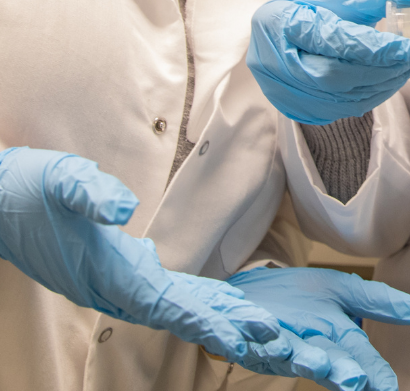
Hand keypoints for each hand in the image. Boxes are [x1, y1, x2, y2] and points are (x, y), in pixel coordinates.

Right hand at [0, 147, 279, 362]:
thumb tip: (125, 205)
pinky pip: (162, 297)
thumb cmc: (29, 188)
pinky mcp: (111, 276)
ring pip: (173, 309)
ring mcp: (111, 285)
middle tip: (272, 337)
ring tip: (256, 329)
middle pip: (179, 313)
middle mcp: (113, 287)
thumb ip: (92, 193)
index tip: (244, 331)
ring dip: (214, 318)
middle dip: (225, 325)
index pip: (169, 302)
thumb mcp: (61, 180)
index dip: (208, 316)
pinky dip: (194, 304)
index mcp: (109, 272)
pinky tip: (216, 304)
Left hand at [229, 265, 409, 390]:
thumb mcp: (344, 292)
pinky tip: (269, 331)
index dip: (373, 374)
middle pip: (327, 362)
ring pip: (293, 354)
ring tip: (320, 364)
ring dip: (306, 361)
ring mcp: (277, 340)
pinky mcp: (248, 331)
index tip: (390, 389)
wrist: (246, 291)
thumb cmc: (298, 296)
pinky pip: (253, 334)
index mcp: (332, 338)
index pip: (359, 357)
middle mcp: (306, 346)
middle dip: (341, 374)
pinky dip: (259, 334)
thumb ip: (379, 303)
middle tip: (355, 385)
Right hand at [248, 0, 409, 124]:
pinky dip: (372, 96)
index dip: (372, 46)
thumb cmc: (305, 16)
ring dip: (383, 83)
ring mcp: (286, 93)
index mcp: (283, 24)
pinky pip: (342, 110)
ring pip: (341, 98)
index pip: (332, 40)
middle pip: (336, 75)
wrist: (267, 43)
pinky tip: (391, 80)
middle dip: (383, 67)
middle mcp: (278, 64)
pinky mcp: (298, 110)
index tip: (407, 44)